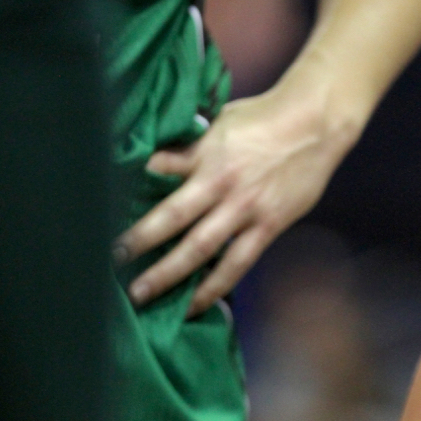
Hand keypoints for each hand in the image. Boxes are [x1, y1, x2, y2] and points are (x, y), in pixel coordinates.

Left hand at [116, 83, 359, 315]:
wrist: (316, 123)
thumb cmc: (262, 118)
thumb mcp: (219, 126)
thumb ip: (187, 151)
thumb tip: (151, 166)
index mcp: (208, 158)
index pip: (160, 182)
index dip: (134, 201)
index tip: (105, 223)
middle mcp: (224, 187)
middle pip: (175, 223)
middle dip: (142, 248)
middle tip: (111, 268)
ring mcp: (248, 210)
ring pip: (204, 251)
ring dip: (173, 277)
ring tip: (146, 297)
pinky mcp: (270, 227)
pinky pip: (238, 263)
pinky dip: (216, 285)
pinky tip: (197, 302)